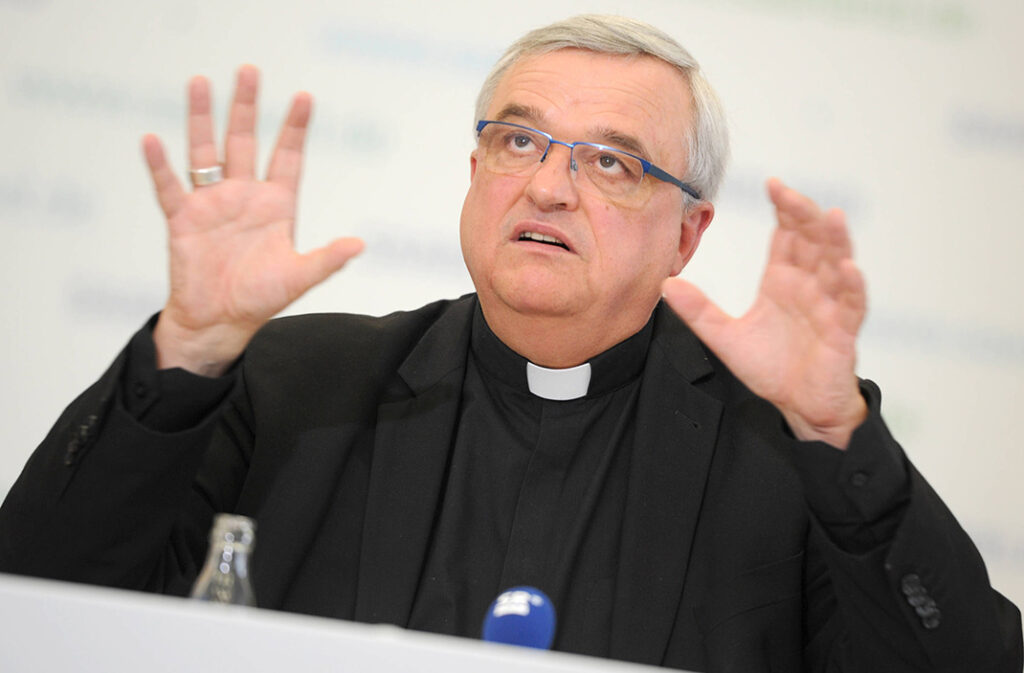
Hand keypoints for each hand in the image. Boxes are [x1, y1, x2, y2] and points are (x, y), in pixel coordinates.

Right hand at [144, 66, 362, 375]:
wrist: (219, 322)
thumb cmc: (260, 299)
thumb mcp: (298, 278)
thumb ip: (327, 260)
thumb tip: (360, 245)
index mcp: (276, 206)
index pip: (288, 157)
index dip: (295, 128)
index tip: (305, 96)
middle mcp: (244, 196)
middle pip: (245, 141)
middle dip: (247, 106)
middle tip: (249, 70)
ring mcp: (212, 204)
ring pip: (205, 151)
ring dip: (202, 118)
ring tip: (199, 82)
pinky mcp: (183, 219)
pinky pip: (169, 187)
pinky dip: (160, 166)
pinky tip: (153, 140)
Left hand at [662, 178, 866, 448]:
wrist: (797, 406)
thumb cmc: (771, 367)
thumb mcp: (725, 337)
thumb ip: (699, 310)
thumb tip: (667, 284)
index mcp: (783, 280)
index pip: (787, 236)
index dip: (784, 209)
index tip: (772, 184)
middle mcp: (810, 286)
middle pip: (812, 241)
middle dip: (804, 215)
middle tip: (790, 193)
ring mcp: (830, 306)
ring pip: (837, 264)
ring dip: (836, 241)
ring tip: (831, 217)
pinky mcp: (843, 332)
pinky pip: (852, 305)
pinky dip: (852, 286)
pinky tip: (847, 268)